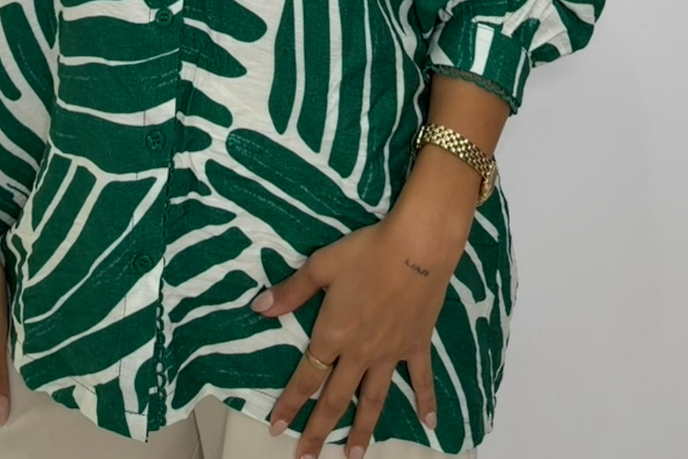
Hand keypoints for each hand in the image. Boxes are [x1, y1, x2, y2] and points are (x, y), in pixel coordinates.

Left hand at [252, 201, 473, 458]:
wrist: (416, 249)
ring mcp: (390, 353)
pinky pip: (421, 379)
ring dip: (363, 430)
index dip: (290, 404)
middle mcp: (360, 353)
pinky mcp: (416, 345)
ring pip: (374, 400)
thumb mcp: (321, 266)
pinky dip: (425, 401)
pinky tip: (429, 424)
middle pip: (336, 399)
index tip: (276, 427)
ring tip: (354, 457)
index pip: (307, 378)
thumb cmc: (365, 253)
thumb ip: (292, 291)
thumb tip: (259, 307)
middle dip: (319, 431)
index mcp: (333, 335)